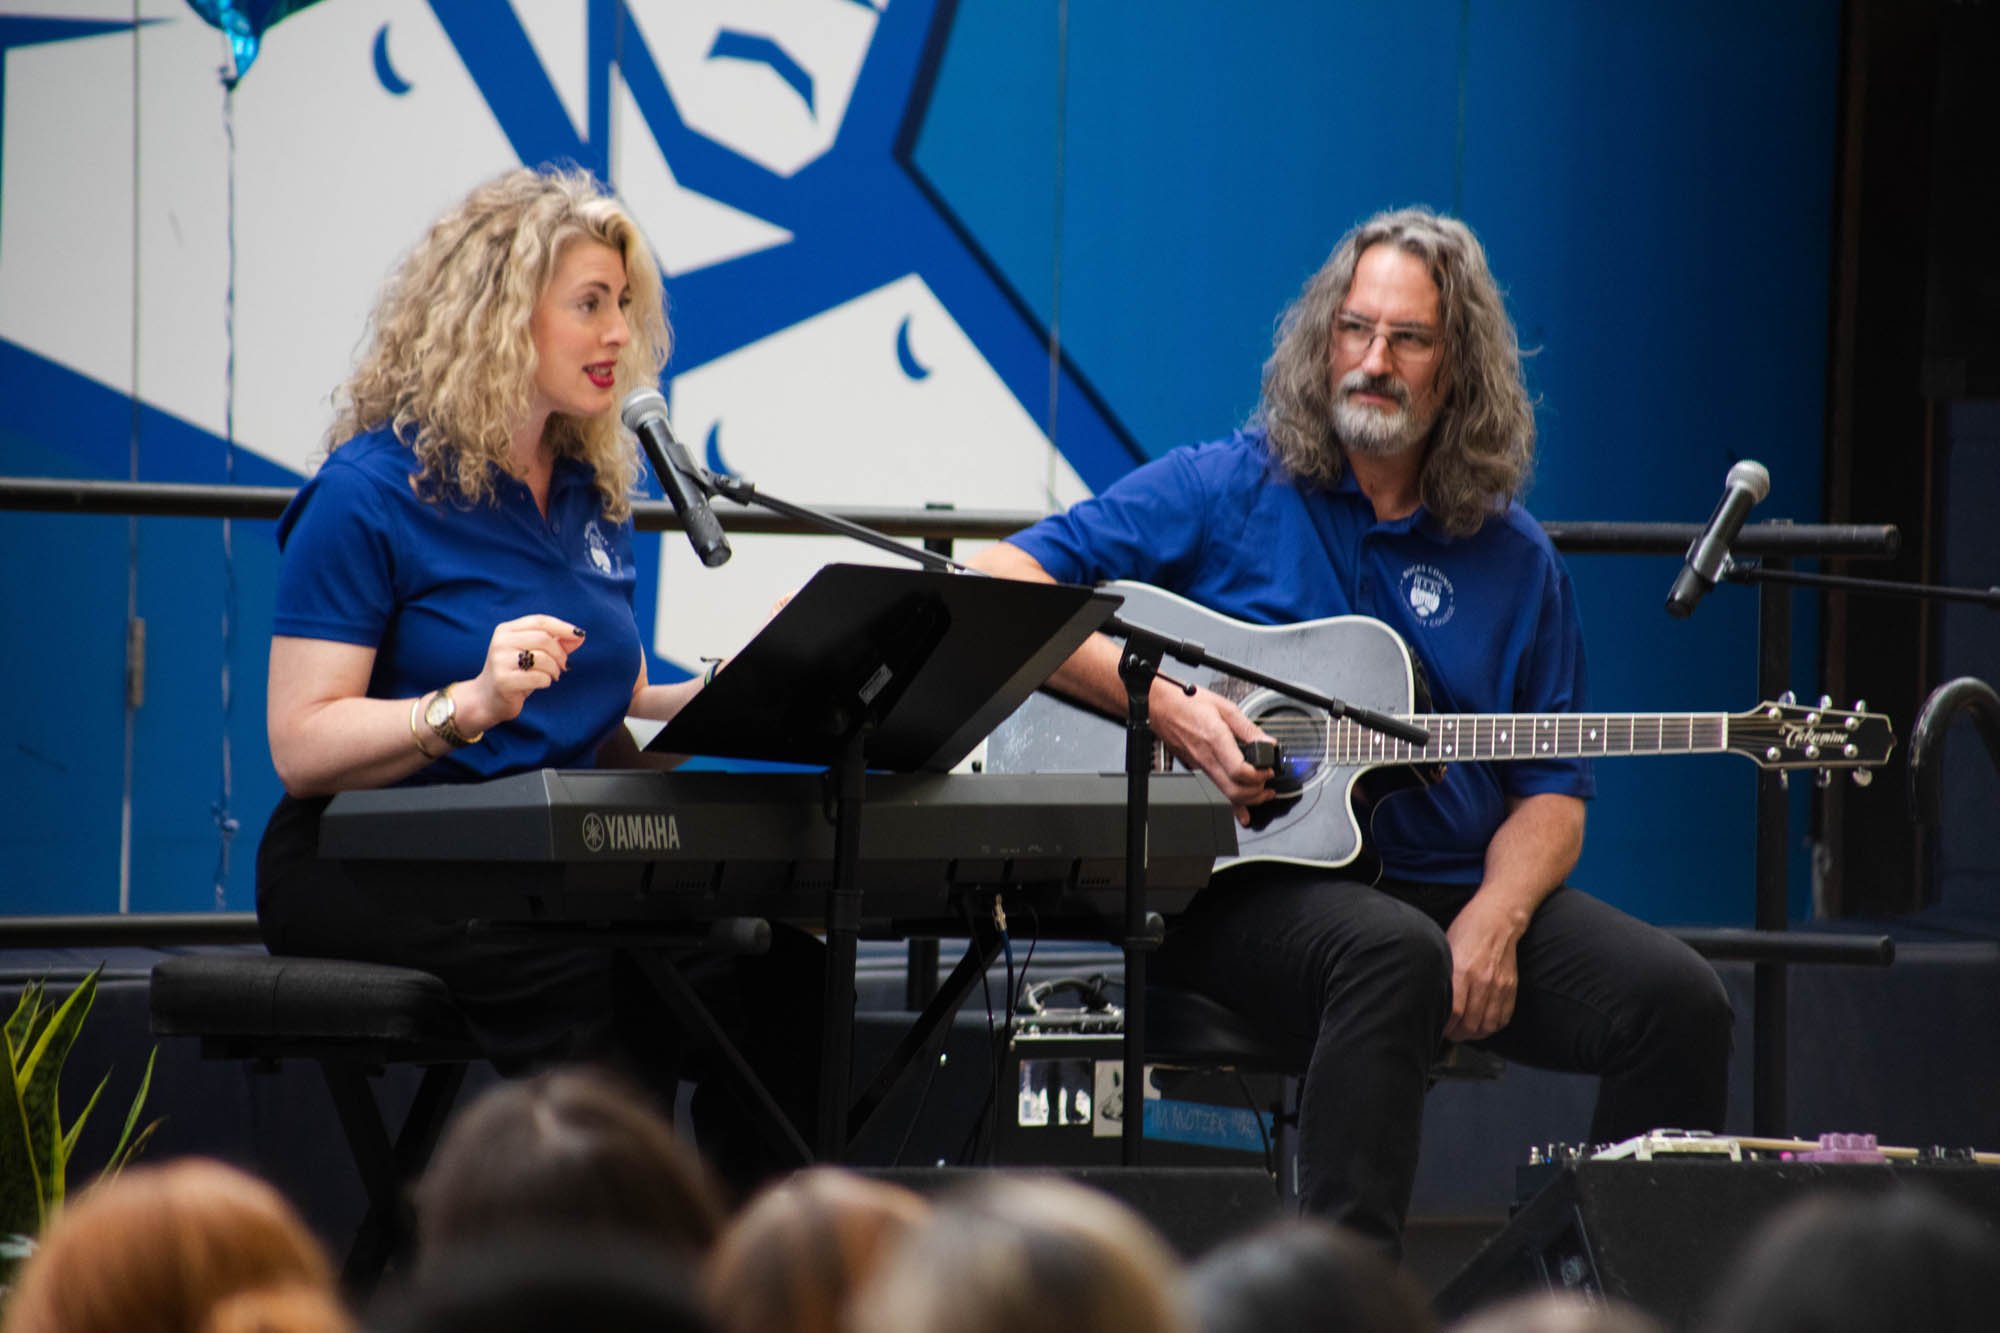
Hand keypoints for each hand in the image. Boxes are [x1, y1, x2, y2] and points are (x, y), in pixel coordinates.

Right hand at [460, 614, 587, 731]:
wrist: (488, 699)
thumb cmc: (516, 673)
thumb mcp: (534, 654)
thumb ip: (556, 642)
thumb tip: (580, 636)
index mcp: (506, 630)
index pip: (539, 621)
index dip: (562, 627)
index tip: (579, 635)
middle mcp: (500, 642)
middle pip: (543, 639)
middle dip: (560, 653)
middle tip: (563, 665)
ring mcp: (500, 661)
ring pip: (542, 658)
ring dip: (555, 669)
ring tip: (552, 675)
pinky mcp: (503, 681)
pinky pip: (538, 677)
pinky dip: (546, 681)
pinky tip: (541, 683)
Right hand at [1149, 682, 1274, 825]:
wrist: (1159, 707)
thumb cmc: (1186, 703)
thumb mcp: (1224, 707)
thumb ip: (1248, 728)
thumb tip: (1267, 742)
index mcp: (1215, 739)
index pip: (1239, 770)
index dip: (1259, 775)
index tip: (1269, 769)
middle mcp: (1207, 757)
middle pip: (1234, 790)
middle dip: (1256, 793)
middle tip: (1268, 784)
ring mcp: (1201, 766)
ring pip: (1225, 795)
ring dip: (1248, 799)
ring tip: (1262, 793)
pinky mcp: (1198, 768)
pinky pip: (1216, 789)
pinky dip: (1232, 804)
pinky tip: (1241, 812)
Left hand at [1442, 896, 1526, 1040]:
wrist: (1497, 920)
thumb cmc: (1467, 932)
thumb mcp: (1446, 949)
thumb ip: (1443, 976)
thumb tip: (1430, 999)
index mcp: (1462, 971)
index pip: (1454, 1012)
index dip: (1444, 1026)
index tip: (1437, 1029)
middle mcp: (1483, 981)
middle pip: (1471, 1024)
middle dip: (1456, 1034)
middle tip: (1448, 1033)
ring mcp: (1499, 986)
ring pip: (1487, 1026)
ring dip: (1473, 1035)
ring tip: (1463, 1033)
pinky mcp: (1511, 988)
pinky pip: (1503, 1018)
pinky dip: (1491, 1028)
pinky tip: (1481, 1026)